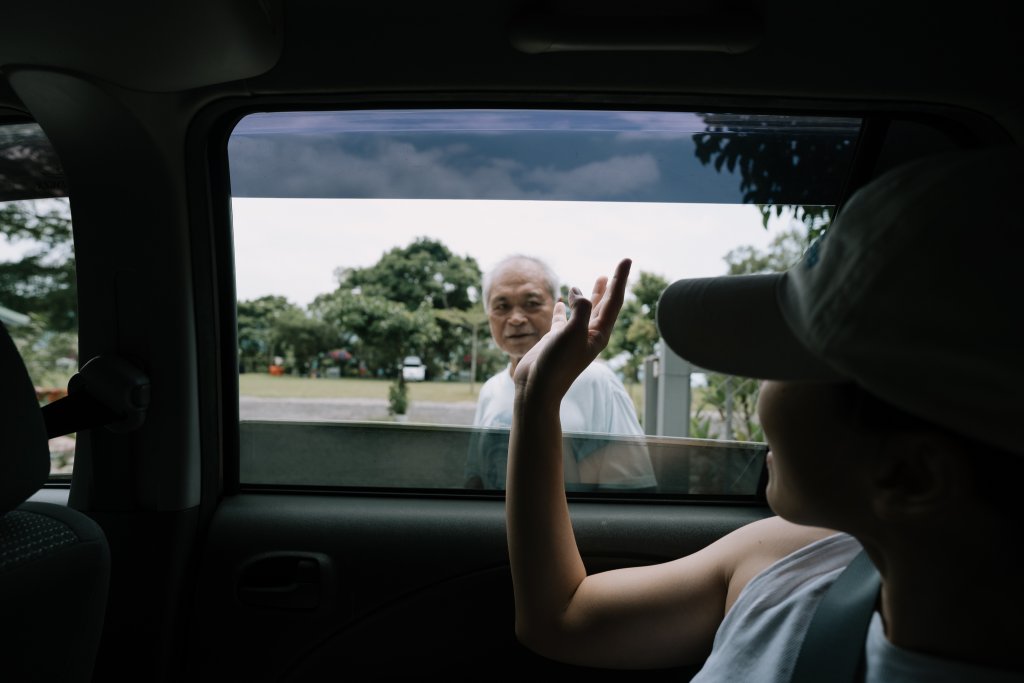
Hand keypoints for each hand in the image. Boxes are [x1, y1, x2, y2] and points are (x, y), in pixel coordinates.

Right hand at [512, 258, 631, 400]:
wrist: (538, 388)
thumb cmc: (557, 364)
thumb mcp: (572, 333)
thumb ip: (581, 310)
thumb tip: (578, 293)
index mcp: (600, 333)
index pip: (614, 300)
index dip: (620, 279)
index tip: (627, 259)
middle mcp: (589, 334)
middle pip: (605, 305)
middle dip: (611, 286)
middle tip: (617, 268)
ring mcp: (573, 337)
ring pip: (586, 311)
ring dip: (591, 295)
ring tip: (596, 279)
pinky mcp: (556, 340)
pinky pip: (563, 320)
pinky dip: (565, 308)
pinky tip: (563, 301)